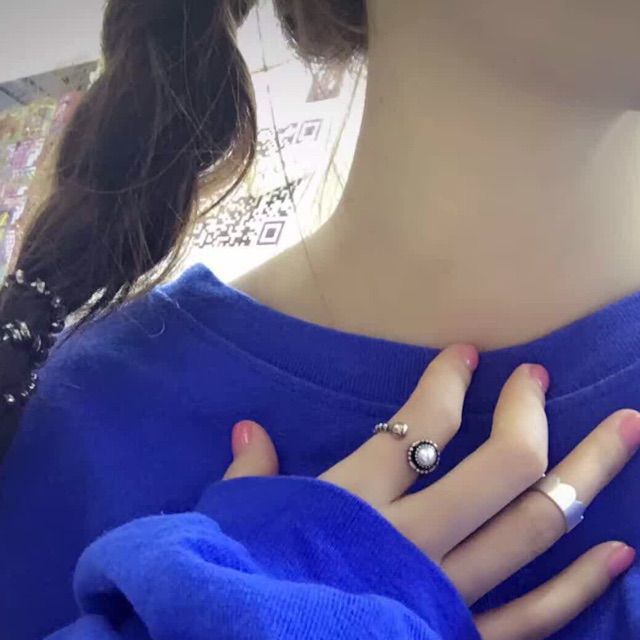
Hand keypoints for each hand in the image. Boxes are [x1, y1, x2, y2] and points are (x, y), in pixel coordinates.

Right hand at [223, 344, 637, 639]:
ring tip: (625, 432)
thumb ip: (251, 476)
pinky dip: (579, 585)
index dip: (448, 381)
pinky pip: (533, 616)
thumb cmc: (244, 583)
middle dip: (528, 413)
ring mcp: (446, 593)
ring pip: (532, 527)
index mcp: (354, 502)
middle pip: (500, 466)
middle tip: (539, 378)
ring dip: (583, 476)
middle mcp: (413, 539)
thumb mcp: (238, 524)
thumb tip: (249, 428)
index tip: (467, 355)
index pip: (420, 424)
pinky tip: (620, 550)